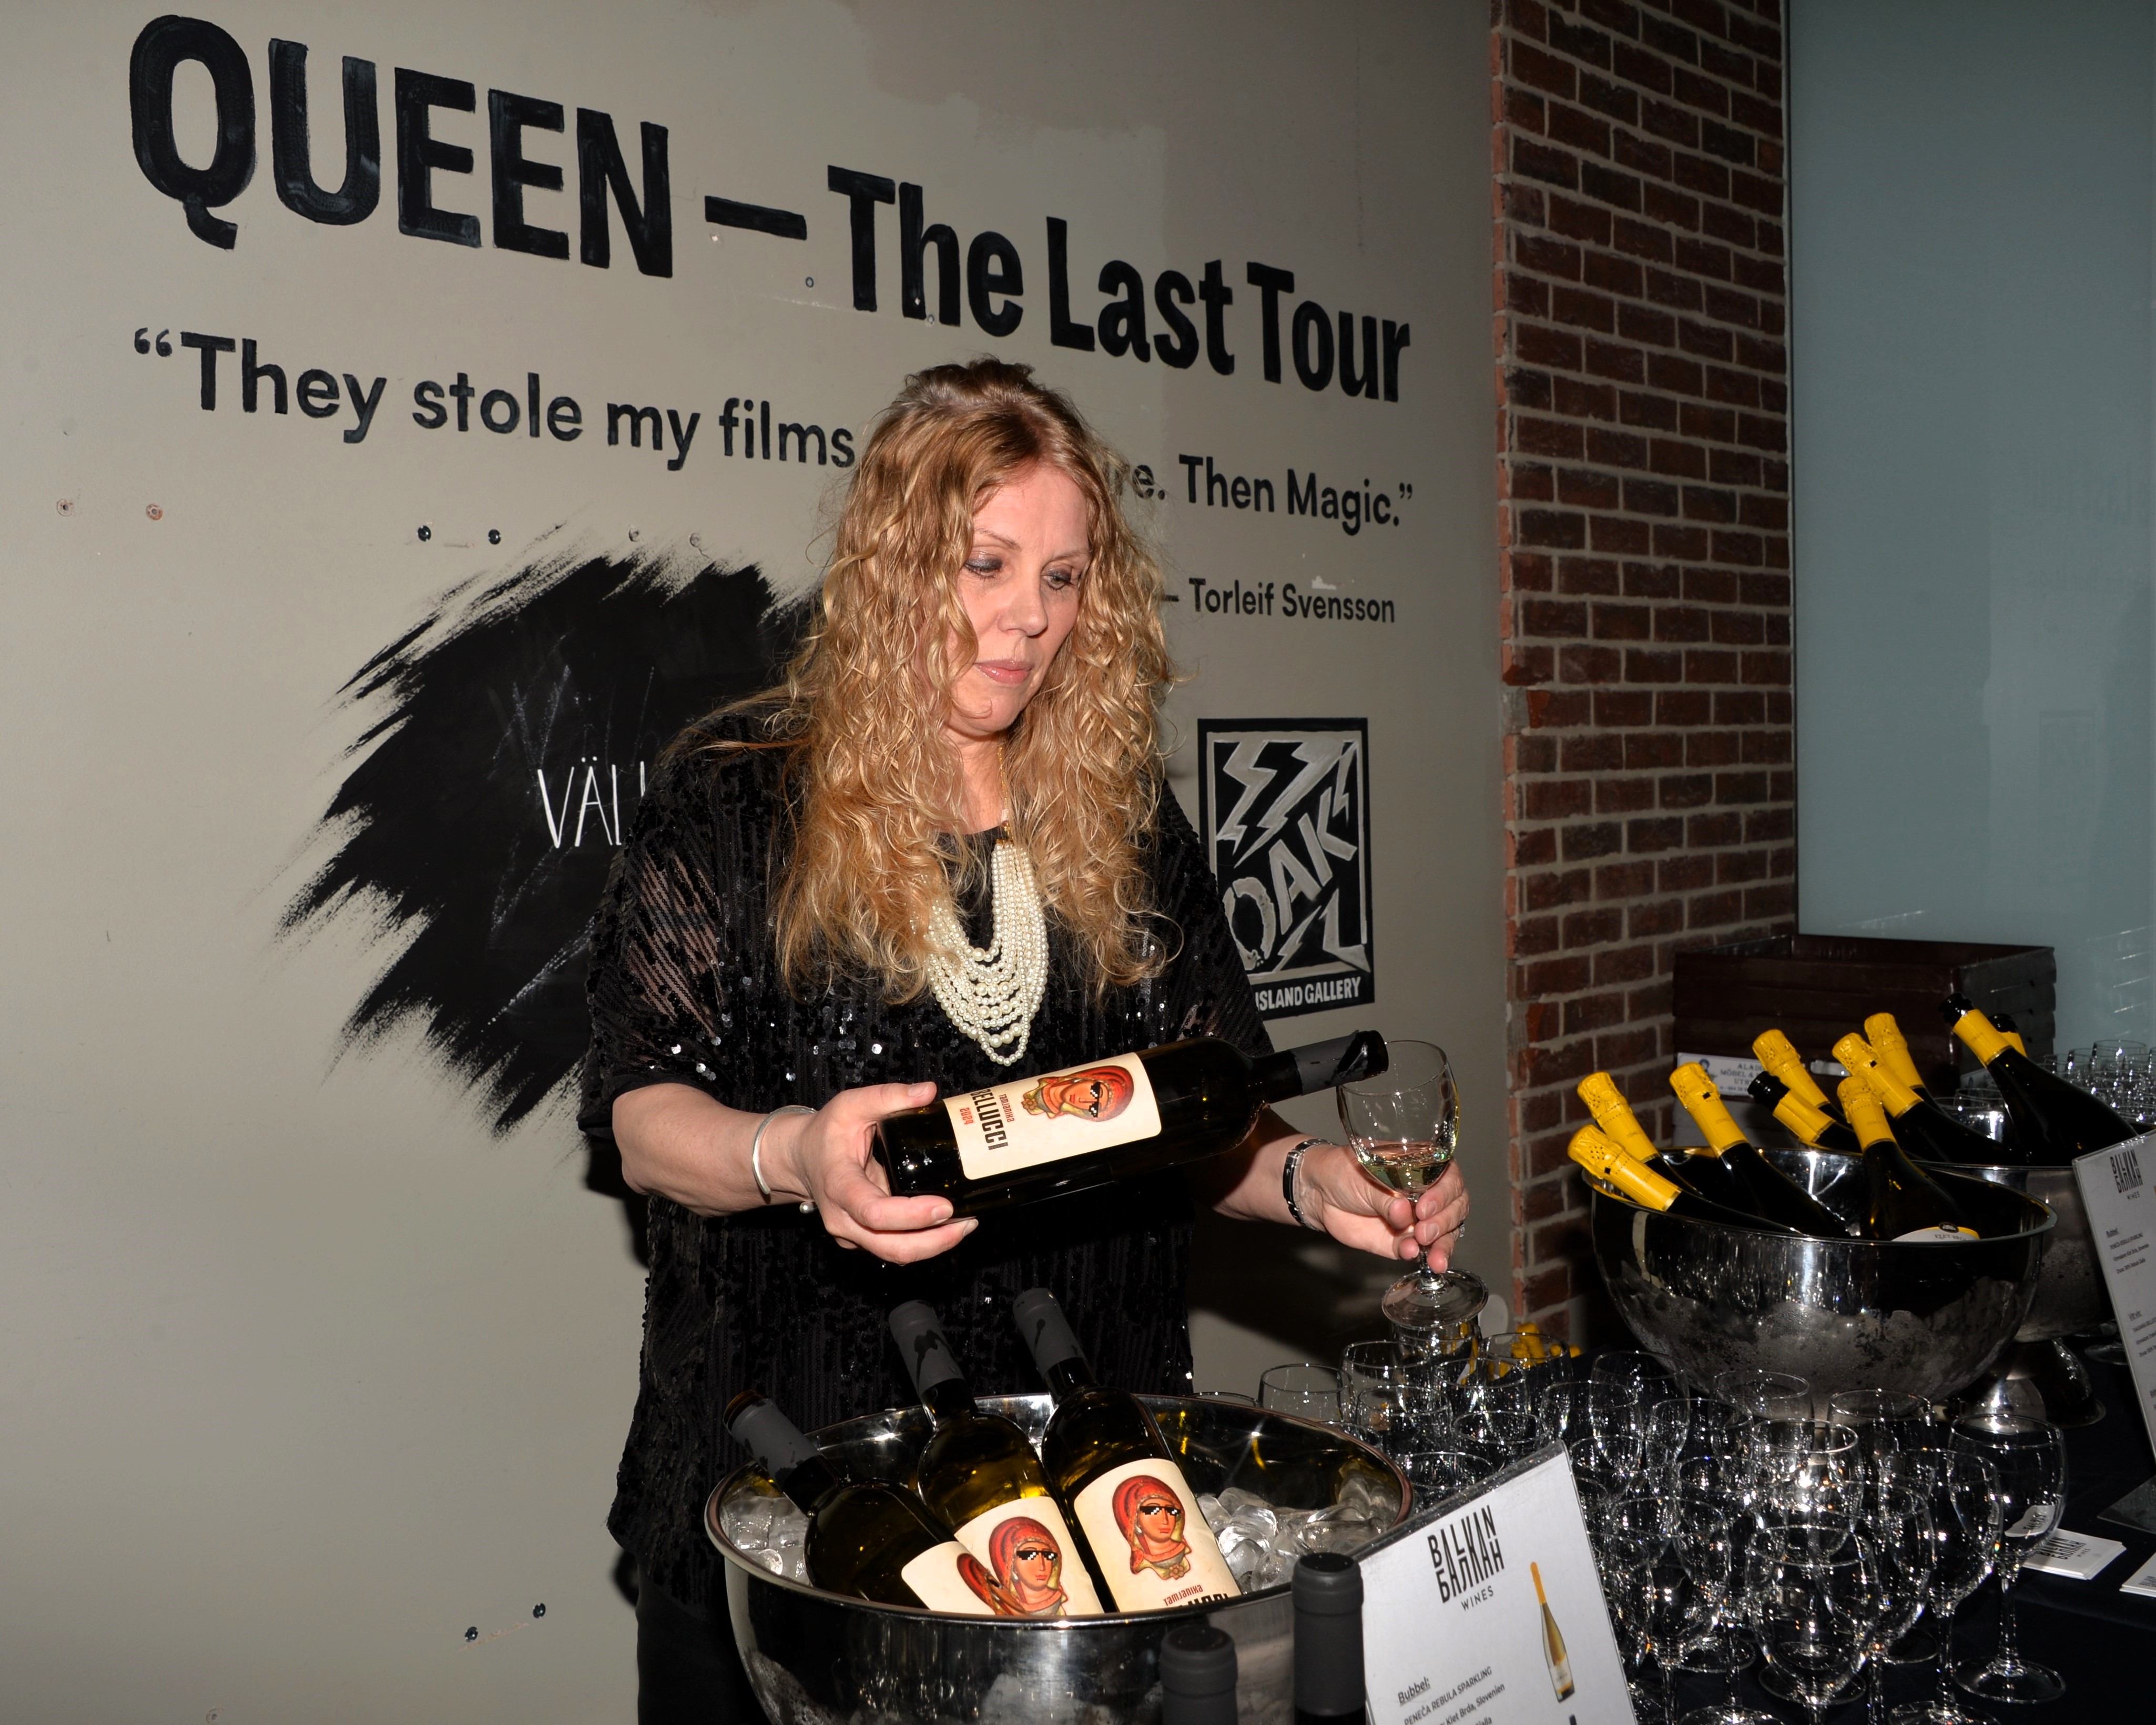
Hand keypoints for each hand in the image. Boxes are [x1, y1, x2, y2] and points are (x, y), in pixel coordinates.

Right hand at [768, 1081, 979, 1263]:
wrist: (800, 1158)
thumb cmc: (826, 1132)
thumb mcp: (852, 1104)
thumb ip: (888, 1096)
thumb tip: (928, 1091)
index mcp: (839, 1185)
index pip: (874, 1213)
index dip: (912, 1215)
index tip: (945, 1206)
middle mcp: (843, 1218)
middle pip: (890, 1247)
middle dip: (934, 1241)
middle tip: (968, 1221)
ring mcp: (851, 1233)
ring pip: (894, 1253)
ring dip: (933, 1245)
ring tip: (966, 1224)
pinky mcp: (862, 1238)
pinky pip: (894, 1248)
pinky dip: (923, 1242)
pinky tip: (948, 1225)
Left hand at [1298, 1144, 1469, 1265]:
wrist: (1319, 1194)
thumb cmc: (1344, 1172)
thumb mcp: (1365, 1174)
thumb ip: (1385, 1195)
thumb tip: (1403, 1213)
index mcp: (1424, 1169)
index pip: (1451, 1179)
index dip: (1445, 1194)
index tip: (1425, 1206)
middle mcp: (1427, 1195)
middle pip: (1455, 1209)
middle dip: (1444, 1222)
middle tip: (1424, 1230)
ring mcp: (1417, 1220)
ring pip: (1445, 1234)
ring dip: (1442, 1246)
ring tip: (1433, 1258)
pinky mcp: (1402, 1242)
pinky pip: (1417, 1251)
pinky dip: (1416, 1254)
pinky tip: (1409, 1253)